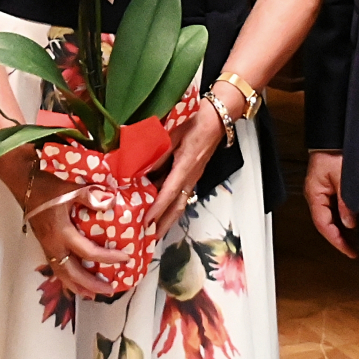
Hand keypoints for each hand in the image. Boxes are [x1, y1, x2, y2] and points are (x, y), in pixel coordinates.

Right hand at [0, 150, 126, 297]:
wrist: (24, 185)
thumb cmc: (48, 187)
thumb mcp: (70, 188)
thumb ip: (90, 196)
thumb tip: (111, 204)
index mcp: (61, 232)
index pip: (88, 252)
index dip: (108, 258)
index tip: (125, 258)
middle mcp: (53, 245)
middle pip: (73, 273)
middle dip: (91, 284)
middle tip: (109, 290)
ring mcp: (47, 247)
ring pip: (62, 274)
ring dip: (77, 286)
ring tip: (91, 295)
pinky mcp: (44, 245)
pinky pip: (56, 268)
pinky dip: (66, 279)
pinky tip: (73, 282)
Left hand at [144, 101, 224, 233]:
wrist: (218, 118)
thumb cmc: (194, 122)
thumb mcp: (172, 134)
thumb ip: (157, 153)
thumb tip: (140, 168)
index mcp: (185, 166)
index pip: (169, 193)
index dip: (157, 209)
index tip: (146, 222)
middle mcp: (191, 176)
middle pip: (177, 207)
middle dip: (164, 225)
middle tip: (150, 239)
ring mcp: (194, 177)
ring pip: (180, 203)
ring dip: (168, 219)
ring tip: (155, 231)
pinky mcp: (193, 174)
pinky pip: (182, 195)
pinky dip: (171, 206)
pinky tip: (162, 210)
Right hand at [305, 150, 357, 257]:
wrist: (334, 136)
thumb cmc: (334, 151)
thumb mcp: (343, 178)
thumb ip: (346, 202)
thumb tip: (350, 222)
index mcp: (315, 194)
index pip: (323, 224)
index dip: (337, 240)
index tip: (349, 251)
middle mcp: (316, 195)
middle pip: (326, 224)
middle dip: (339, 238)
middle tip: (354, 250)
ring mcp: (322, 191)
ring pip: (330, 217)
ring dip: (341, 229)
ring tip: (355, 240)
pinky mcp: (329, 187)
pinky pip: (334, 208)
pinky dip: (342, 218)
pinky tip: (352, 222)